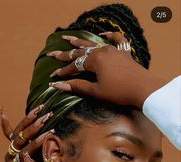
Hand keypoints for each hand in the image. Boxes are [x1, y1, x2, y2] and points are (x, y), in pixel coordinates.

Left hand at [1, 105, 52, 161]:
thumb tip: (28, 159)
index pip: (25, 151)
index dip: (36, 144)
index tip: (49, 135)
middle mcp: (9, 156)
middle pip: (19, 139)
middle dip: (33, 128)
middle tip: (45, 119)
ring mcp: (10, 149)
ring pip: (16, 132)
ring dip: (28, 120)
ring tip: (39, 109)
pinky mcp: (12, 145)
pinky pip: (8, 133)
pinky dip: (5, 123)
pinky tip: (2, 111)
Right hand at [48, 32, 164, 107]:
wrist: (143, 89)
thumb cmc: (119, 92)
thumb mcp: (96, 91)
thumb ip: (78, 86)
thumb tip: (59, 86)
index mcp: (95, 60)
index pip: (75, 66)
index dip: (63, 72)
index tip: (53, 77)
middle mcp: (102, 51)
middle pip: (80, 52)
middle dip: (66, 54)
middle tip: (53, 53)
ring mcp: (114, 50)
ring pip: (94, 44)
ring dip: (81, 42)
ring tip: (69, 38)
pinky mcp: (124, 53)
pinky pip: (117, 40)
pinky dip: (111, 35)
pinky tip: (104, 33)